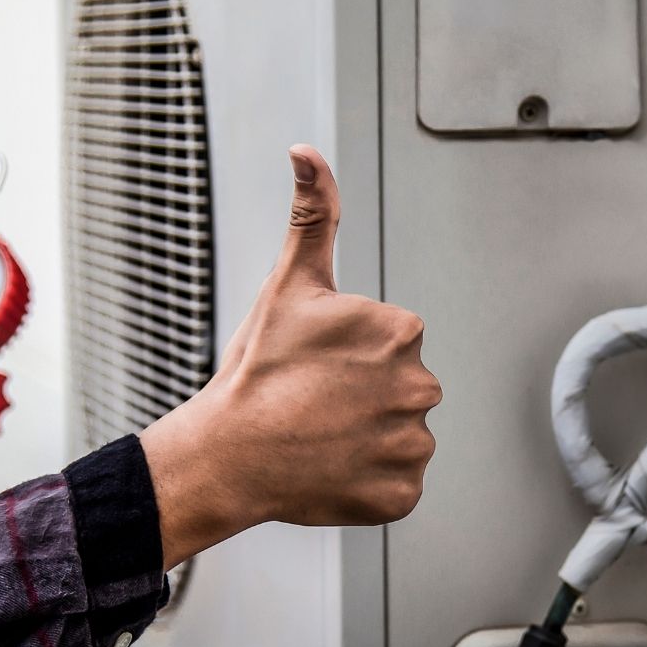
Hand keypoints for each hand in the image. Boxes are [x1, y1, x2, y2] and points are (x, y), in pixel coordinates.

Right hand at [140, 145, 441, 570]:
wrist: (225, 454)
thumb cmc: (255, 370)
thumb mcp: (287, 282)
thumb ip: (313, 213)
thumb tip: (306, 152)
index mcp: (401, 331)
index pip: (389, 341)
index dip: (346, 353)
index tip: (312, 365)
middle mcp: (421, 387)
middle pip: (398, 387)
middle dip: (361, 394)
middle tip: (311, 402)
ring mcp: (412, 446)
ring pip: (398, 433)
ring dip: (364, 436)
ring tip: (316, 435)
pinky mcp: (403, 494)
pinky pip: (395, 482)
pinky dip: (366, 478)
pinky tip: (328, 466)